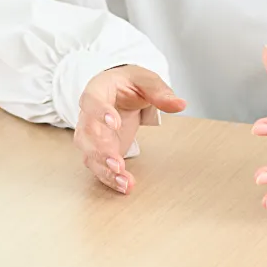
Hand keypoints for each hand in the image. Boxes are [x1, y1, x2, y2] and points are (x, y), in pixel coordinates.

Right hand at [75, 65, 185, 195]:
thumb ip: (160, 92)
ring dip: (104, 169)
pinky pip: (98, 166)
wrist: (119, 92)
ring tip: (123, 180)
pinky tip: (124, 186)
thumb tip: (179, 104)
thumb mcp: (146, 81)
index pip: (92, 100)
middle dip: (101, 151)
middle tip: (117, 164)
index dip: (100, 112)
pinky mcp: (98, 150)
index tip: (114, 123)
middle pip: (87, 133)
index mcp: (97, 90)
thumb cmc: (128, 83)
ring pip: (89, 153)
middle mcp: (88, 114)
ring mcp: (91, 134)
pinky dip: (109, 178)